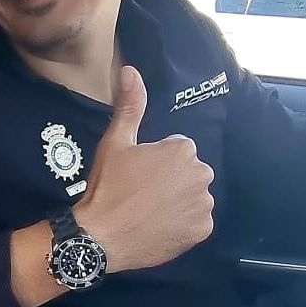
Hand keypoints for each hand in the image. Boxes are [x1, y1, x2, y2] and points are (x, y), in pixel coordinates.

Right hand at [74, 66, 214, 273]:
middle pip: (188, 174)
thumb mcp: (115, 142)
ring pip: (194, 197)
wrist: (102, 236)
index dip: (155, 163)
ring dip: (178, 202)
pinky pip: (197, 222)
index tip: (136, 175)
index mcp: (183, 150)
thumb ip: (130, 106)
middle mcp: (201, 174)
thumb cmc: (107, 187)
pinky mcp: (202, 231)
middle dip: (171, 181)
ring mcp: (204, 205)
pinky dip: (183, 225)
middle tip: (141, 195)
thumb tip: (131, 70)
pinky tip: (160, 227)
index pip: (177, 151)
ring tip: (149, 212)